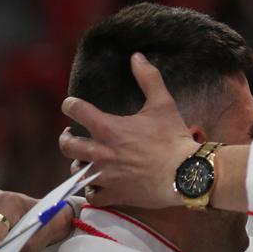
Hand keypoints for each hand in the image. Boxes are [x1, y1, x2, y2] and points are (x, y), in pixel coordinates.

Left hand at [60, 53, 197, 210]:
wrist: (186, 174)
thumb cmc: (173, 139)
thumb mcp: (162, 104)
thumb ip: (148, 78)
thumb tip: (138, 56)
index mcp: (109, 128)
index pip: (75, 110)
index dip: (70, 104)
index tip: (72, 105)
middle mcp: (101, 152)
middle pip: (67, 145)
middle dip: (66, 138)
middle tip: (72, 136)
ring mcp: (106, 176)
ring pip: (76, 171)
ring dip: (79, 164)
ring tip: (85, 160)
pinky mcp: (115, 194)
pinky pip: (92, 194)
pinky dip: (92, 189)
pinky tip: (98, 184)